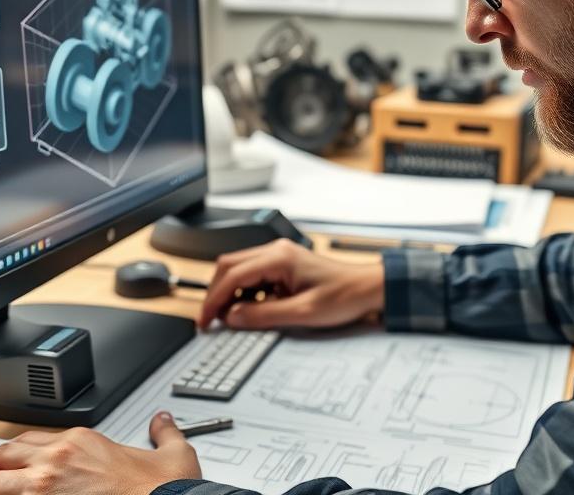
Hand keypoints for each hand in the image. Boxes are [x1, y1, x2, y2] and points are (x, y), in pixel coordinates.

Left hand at [0, 411, 199, 494]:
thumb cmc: (164, 489)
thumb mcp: (174, 453)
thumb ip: (165, 432)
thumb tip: (164, 421)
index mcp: (85, 440)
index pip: (34, 440)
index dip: (12, 454)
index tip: (3, 467)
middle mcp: (62, 455)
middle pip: (5, 454)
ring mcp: (51, 481)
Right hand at [198, 238, 383, 329]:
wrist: (367, 289)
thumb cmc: (344, 296)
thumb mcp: (302, 313)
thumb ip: (263, 315)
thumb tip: (232, 318)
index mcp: (279, 258)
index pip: (232, 276)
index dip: (213, 300)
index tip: (205, 320)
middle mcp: (276, 251)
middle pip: (229, 267)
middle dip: (216, 294)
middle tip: (211, 321)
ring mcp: (279, 256)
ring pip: (239, 270)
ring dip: (230, 293)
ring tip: (231, 319)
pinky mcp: (284, 265)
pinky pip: (253, 275)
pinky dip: (244, 292)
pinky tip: (250, 310)